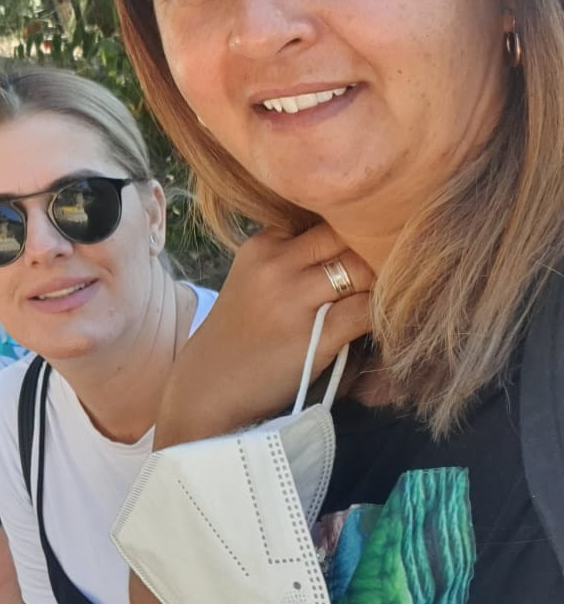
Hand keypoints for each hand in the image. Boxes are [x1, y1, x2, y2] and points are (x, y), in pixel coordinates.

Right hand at [156, 224, 373, 448]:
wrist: (209, 386)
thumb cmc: (240, 335)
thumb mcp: (255, 280)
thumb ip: (295, 260)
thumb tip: (361, 247)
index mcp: (263, 244)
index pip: (325, 217)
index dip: (352, 229)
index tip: (369, 243)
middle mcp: (278, 262)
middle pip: (348, 235)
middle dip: (374, 248)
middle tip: (392, 268)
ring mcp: (295, 297)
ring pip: (363, 268)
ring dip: (383, 281)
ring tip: (392, 295)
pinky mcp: (317, 334)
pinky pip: (367, 311)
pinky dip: (383, 314)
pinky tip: (384, 322)